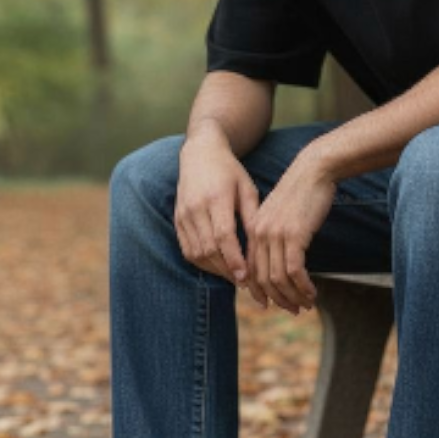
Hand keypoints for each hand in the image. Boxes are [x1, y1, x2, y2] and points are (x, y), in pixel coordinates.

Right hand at [174, 132, 266, 305]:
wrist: (199, 153)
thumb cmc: (230, 172)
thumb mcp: (247, 189)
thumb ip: (253, 217)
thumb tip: (261, 247)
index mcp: (217, 197)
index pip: (223, 235)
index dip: (234, 259)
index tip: (245, 277)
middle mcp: (196, 207)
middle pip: (209, 248)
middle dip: (227, 270)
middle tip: (246, 284)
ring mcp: (184, 214)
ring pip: (196, 252)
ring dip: (215, 269)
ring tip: (234, 277)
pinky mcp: (177, 219)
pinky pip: (187, 249)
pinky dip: (202, 262)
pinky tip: (218, 267)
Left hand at [247, 150, 335, 313]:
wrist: (314, 170)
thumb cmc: (301, 191)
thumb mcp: (282, 214)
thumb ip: (275, 234)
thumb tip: (279, 258)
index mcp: (254, 230)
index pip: (250, 269)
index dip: (259, 291)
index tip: (270, 304)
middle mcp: (260, 234)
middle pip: (263, 278)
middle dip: (278, 299)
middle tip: (293, 310)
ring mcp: (275, 235)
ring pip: (278, 278)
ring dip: (293, 296)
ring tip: (305, 305)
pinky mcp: (293, 235)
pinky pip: (294, 271)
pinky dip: (303, 286)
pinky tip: (312, 293)